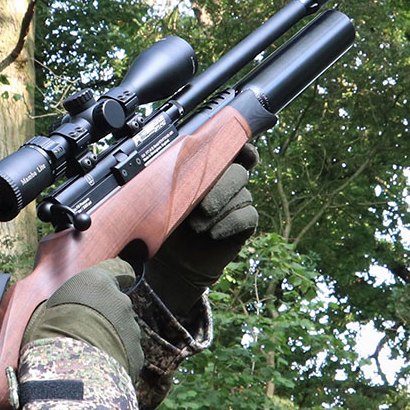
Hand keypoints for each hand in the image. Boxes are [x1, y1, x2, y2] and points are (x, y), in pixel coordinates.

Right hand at [23, 259, 144, 375]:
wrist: (67, 368)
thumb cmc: (49, 332)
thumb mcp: (49, 306)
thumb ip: (69, 301)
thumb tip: (67, 307)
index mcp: (98, 283)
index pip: (119, 270)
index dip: (119, 276)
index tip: (122, 279)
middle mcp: (120, 301)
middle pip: (117, 305)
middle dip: (106, 316)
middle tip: (84, 331)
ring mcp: (132, 328)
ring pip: (123, 331)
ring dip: (111, 338)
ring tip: (88, 353)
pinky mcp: (136, 354)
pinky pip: (127, 354)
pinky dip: (116, 359)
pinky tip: (98, 367)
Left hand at [144, 151, 259, 313]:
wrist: (170, 264)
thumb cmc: (163, 229)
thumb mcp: (161, 202)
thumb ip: (171, 180)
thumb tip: (175, 160)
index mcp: (204, 172)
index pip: (228, 151)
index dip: (238, 145)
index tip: (239, 148)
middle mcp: (224, 184)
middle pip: (238, 171)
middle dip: (221, 187)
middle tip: (201, 207)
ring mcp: (235, 203)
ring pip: (244, 194)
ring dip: (220, 210)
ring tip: (197, 227)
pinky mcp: (243, 224)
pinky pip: (249, 215)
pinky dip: (231, 222)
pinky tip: (213, 234)